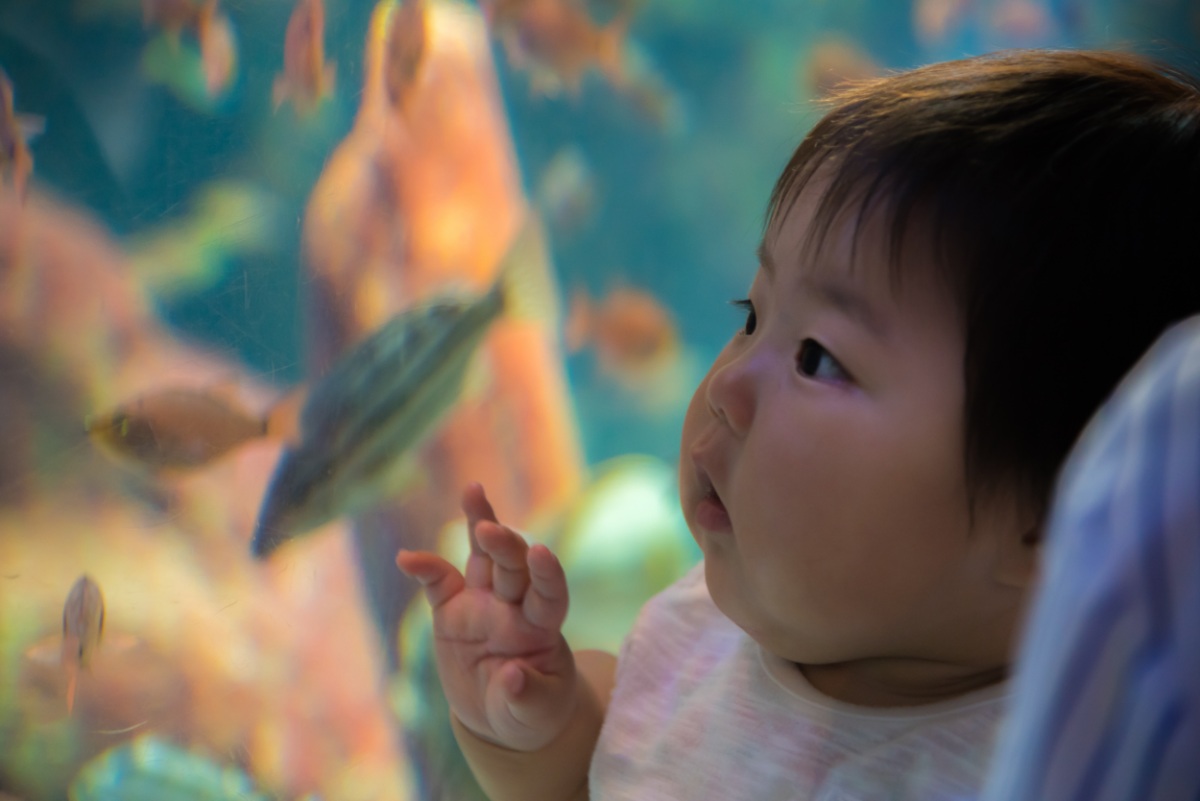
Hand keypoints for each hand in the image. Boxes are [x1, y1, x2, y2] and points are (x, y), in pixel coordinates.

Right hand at [396, 482, 575, 751]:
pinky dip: (424, 568)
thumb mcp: (534, 714)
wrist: (499, 716)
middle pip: (514, 566)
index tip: (540, 553)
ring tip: (473, 491)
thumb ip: (526, 696)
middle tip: (490, 531)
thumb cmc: (530, 711)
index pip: (550, 593)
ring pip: (483, 555)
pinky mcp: (452, 610)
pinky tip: (407, 558)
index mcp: (542, 627)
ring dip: (480, 522)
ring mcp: (483, 602)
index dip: (547, 572)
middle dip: (505, 545)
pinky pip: (438, 583)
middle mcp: (515, 605)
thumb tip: (512, 675)